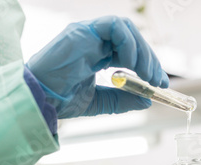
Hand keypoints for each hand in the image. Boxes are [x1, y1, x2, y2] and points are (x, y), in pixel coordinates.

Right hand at [26, 16, 168, 117]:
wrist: (40, 101)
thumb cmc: (61, 100)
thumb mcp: (99, 102)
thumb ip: (122, 100)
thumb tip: (147, 100)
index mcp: (97, 55)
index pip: (129, 53)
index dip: (148, 65)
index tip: (160, 84)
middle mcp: (94, 41)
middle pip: (132, 40)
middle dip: (150, 59)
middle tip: (157, 81)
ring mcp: (88, 34)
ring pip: (126, 29)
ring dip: (142, 51)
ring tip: (145, 74)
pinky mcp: (82, 31)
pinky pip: (114, 26)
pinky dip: (128, 43)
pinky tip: (129, 65)